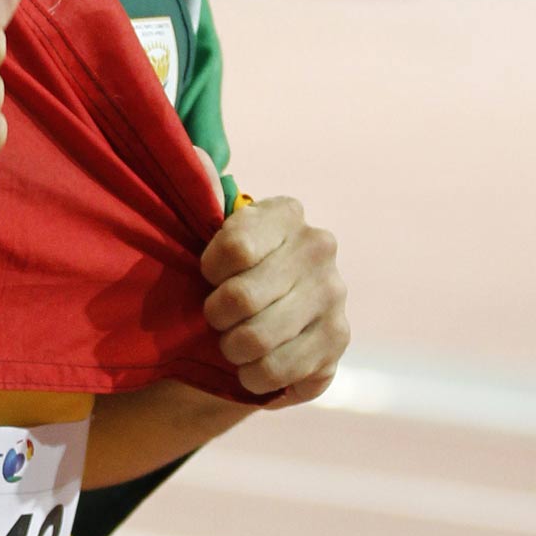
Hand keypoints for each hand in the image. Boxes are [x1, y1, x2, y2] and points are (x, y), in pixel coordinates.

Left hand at [199, 196, 348, 404]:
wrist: (274, 309)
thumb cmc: (234, 266)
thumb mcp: (215, 227)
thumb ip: (202, 191)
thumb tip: (197, 158)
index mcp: (286, 213)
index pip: (235, 246)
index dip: (210, 270)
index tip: (210, 274)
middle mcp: (319, 247)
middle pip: (242, 298)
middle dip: (216, 316)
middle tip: (217, 318)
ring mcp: (334, 294)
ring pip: (257, 340)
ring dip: (233, 350)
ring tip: (233, 344)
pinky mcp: (339, 339)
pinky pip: (279, 372)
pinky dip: (255, 377)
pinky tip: (254, 367)